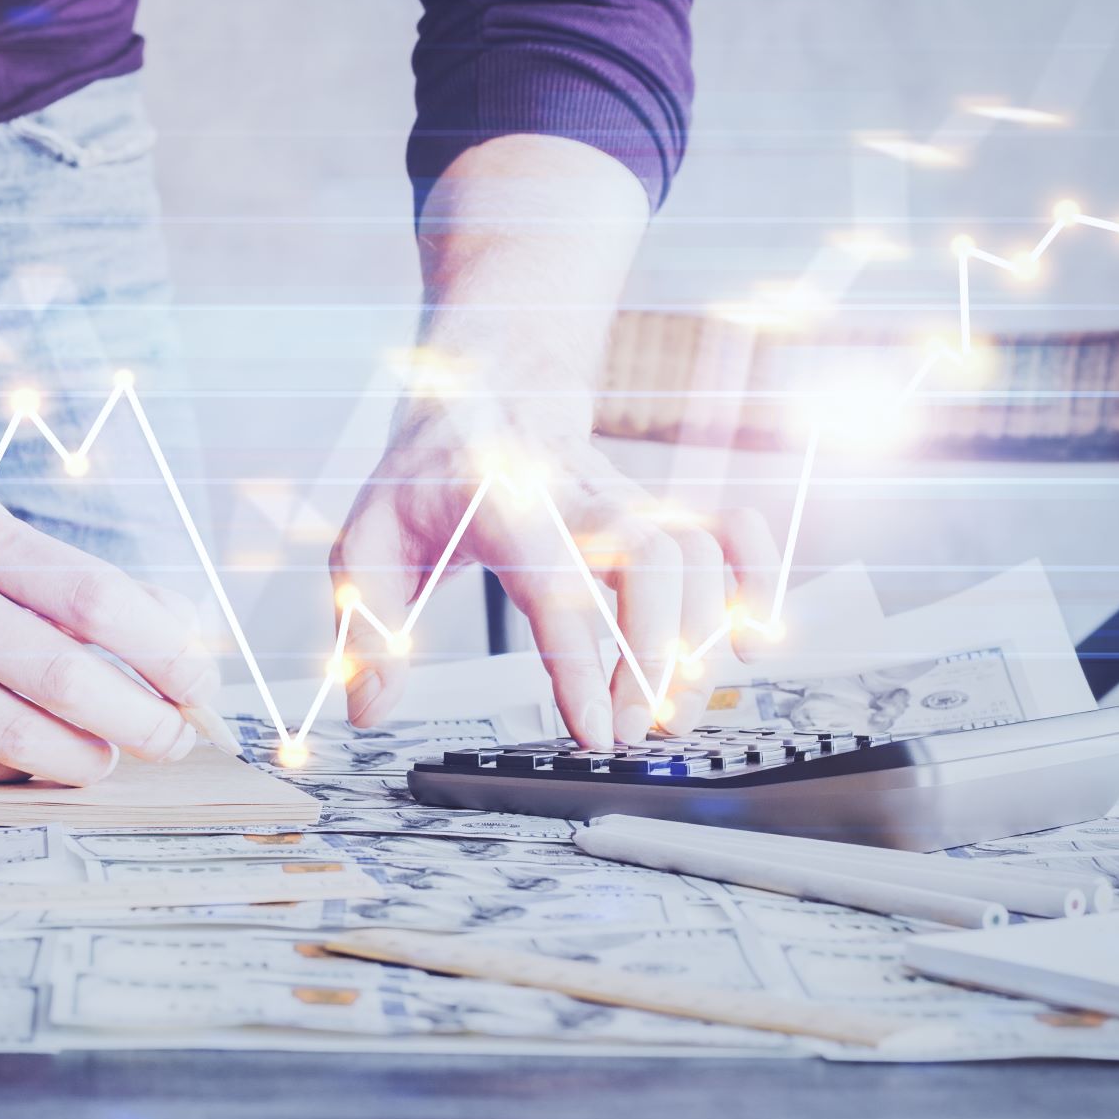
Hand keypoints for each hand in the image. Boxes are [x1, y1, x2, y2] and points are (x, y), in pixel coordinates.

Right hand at [0, 512, 220, 784]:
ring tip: (99, 758)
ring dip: (79, 760)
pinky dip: (8, 772)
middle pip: (61, 675)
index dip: (161, 649)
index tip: (199, 684)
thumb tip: (187, 642)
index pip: (91, 595)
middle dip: (136, 720)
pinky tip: (19, 761)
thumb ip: (83, 595)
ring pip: (14, 736)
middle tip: (170, 740)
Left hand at [328, 134, 781, 747]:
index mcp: (495, 498)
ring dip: (696, 640)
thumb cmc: (426, 475)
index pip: (552, 580)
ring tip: (666, 713)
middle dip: (653, 655)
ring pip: (692, 551)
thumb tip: (369, 709)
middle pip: (649, 558)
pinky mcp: (654, 504)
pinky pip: (725, 529)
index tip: (591, 729)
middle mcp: (572, 491)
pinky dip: (752, 581)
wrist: (482, 388)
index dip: (581, 661)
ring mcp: (622, 495)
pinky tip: (748, 639)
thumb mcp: (366, 542)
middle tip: (629, 727)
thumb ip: (366, 629)